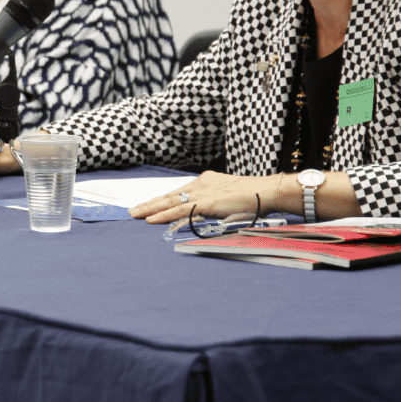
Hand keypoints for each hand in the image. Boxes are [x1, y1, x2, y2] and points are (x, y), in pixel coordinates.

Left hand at [128, 170, 284, 225]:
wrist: (266, 191)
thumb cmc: (253, 197)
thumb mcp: (228, 198)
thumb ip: (215, 204)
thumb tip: (206, 212)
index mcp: (205, 181)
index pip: (178, 192)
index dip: (162, 199)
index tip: (149, 204)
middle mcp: (200, 184)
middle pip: (170, 195)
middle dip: (150, 203)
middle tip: (133, 210)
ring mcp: (202, 193)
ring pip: (170, 202)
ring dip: (151, 209)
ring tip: (135, 214)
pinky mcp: (206, 203)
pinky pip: (180, 210)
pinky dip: (164, 215)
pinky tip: (151, 219)